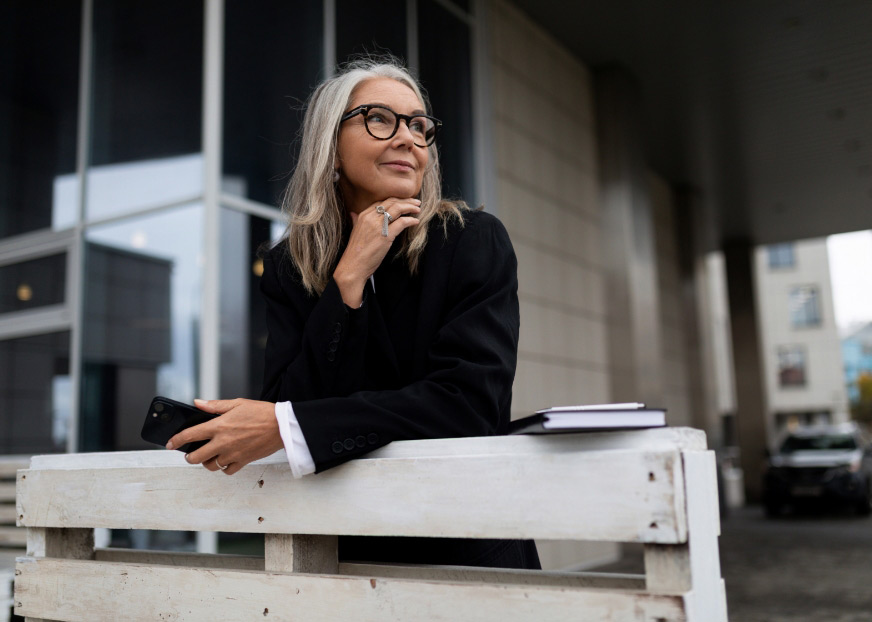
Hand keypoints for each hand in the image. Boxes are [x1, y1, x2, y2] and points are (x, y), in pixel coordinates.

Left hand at [166, 398, 283, 475]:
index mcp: (219, 426)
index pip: (190, 435)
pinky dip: (224, 468)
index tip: (170, 443)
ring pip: (211, 466)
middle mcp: (223, 442)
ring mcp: (233, 453)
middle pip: (196, 456)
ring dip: (206, 462)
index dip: (176, 440)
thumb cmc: (261, 412)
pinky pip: (227, 470)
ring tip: (208, 457)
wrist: (281, 425)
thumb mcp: (237, 403)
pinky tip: (225, 460)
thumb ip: (215, 405)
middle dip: (189, 456)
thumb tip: (197, 403)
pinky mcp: (243, 461)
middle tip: (190, 454)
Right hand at [333, 198, 420, 305]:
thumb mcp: (354, 232)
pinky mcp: (386, 236)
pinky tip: (416, 222)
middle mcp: (371, 218)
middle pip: (392, 202)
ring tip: (418, 210)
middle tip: (416, 202)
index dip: (396, 200)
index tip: (405, 201)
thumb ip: (355, 220)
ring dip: (410, 208)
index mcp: (363, 215)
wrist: (353, 266)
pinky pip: (402, 223)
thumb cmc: (355, 252)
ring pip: (398, 209)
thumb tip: (352, 213)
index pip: (383, 201)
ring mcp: (378, 226)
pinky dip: (410, 220)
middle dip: (406, 201)